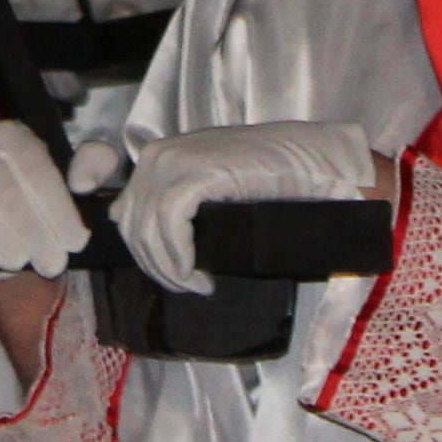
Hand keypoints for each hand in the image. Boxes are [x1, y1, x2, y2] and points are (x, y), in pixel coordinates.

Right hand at [0, 118, 90, 277]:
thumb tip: (83, 180)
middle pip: (5, 185)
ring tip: (17, 262)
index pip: (37, 167)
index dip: (59, 208)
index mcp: (14, 136)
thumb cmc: (34, 204)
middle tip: (52, 263)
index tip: (75, 241)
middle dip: (32, 230)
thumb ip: (94, 165)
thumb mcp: (70, 182)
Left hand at [110, 119, 387, 295]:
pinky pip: (168, 226)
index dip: (143, 251)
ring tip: (200, 285)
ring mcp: (175, 160)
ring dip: (170, 269)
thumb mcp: (213, 194)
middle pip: (132, 227)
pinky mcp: (196, 173)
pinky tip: (202, 276)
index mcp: (160, 157)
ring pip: (146, 230)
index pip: (125, 213)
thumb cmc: (270, 185)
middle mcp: (159, 155)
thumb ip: (177, 208)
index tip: (175, 274)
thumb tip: (148, 244)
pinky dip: (180, 259)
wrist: (315, 166)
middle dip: (157, 266)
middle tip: (192, 286)